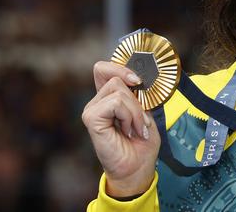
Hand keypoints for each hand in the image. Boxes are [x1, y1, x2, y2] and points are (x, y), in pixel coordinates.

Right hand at [82, 61, 160, 197]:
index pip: (104, 69)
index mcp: (108, 97)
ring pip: (118, 90)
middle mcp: (97, 101)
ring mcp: (92, 109)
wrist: (138, 168)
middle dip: (136, 98)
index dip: (120, 68)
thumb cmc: (142, 143)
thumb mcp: (145, 112)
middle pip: (116, 77)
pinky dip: (129, 115)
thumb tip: (137, 76)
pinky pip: (116, 102)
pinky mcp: (91, 118)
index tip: (139, 81)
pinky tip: (128, 131)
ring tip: (136, 129)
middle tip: (141, 120)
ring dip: (135, 111)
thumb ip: (138, 93)